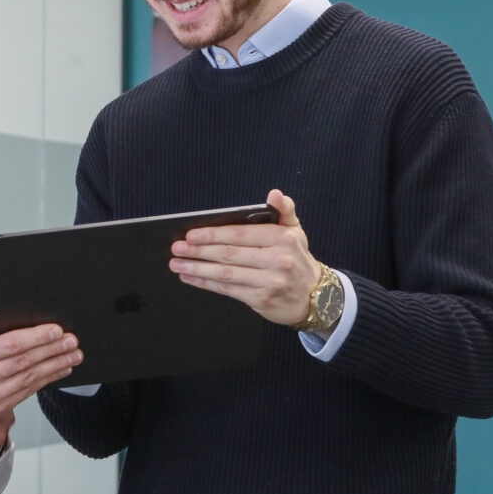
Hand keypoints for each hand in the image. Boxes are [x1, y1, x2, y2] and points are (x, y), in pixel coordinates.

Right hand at [0, 301, 79, 429]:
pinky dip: (47, 380)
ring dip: (55, 366)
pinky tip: (60, 369)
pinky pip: (28, 392)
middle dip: (51, 350)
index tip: (55, 330)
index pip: (9, 345)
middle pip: (23, 362)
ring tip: (73, 355)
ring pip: (29, 378)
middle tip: (72, 341)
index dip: (35, 337)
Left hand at [169, 190, 321, 325]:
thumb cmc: (297, 259)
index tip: (191, 234)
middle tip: (177, 248)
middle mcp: (277, 260)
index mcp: (282, 239)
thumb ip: (284, 209)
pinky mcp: (260, 300)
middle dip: (199, 251)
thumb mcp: (295, 231)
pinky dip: (205, 283)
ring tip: (177, 263)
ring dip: (197, 268)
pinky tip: (190, 276)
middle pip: (229, 254)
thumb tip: (274, 194)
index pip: (241, 234)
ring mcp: (269, 282)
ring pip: (225, 273)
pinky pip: (227, 289)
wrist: (315, 296)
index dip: (213, 234)